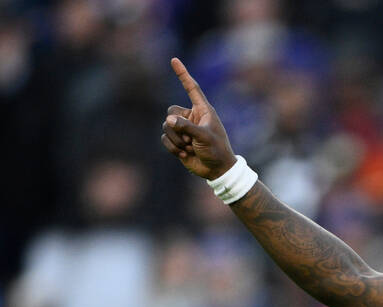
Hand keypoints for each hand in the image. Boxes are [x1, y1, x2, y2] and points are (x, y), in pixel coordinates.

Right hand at [161, 57, 236, 179]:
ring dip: (177, 140)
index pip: (191, 88)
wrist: (217, 170)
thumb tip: (167, 120)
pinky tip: (185, 154)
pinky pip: (165, 139)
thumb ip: (186, 127)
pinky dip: (173, 148)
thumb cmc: (217, 151)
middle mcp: (192, 117)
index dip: (183, 74)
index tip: (174, 60)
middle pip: (170, 111)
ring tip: (191, 148)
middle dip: (177, 127)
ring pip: (166, 127)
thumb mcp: (204, 137)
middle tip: (191, 140)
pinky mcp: (178, 140)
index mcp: (203, 111)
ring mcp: (184, 128)